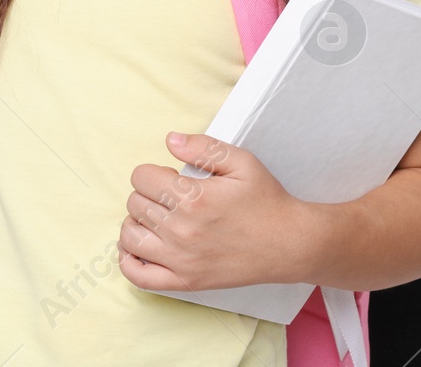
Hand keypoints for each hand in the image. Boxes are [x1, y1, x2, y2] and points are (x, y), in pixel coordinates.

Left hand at [119, 131, 316, 291]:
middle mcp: (182, 230)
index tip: (172, 178)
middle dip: (148, 194)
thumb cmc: (266, 201)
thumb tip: (170, 140)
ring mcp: (182, 260)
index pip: (140, 177)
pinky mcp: (186, 281)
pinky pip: (139, 276)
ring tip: (159, 218)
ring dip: (138, 222)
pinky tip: (140, 247)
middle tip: (172, 198)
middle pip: (134, 204)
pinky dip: (129, 260)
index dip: (154, 173)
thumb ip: (203, 147)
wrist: (291, 244)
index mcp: (193, 198)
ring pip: (130, 236)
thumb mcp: (242, 162)